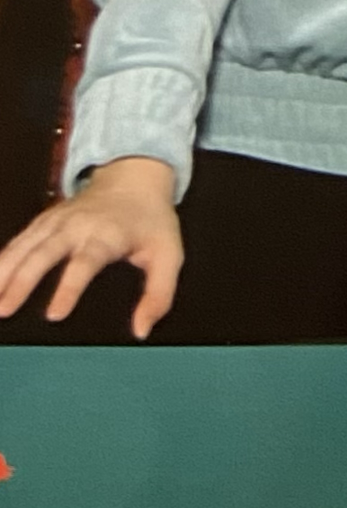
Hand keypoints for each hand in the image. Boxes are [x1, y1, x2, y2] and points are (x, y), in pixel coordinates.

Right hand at [0, 156, 183, 339]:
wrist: (135, 177)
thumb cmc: (151, 222)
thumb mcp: (169, 254)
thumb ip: (159, 294)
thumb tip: (141, 330)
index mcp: (107, 235)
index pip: (85, 263)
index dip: (69, 288)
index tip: (54, 315)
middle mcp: (76, 226)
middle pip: (44, 253)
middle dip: (23, 281)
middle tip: (5, 309)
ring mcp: (55, 222)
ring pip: (23, 247)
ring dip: (3, 272)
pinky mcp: (42, 222)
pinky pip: (17, 242)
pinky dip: (1, 260)